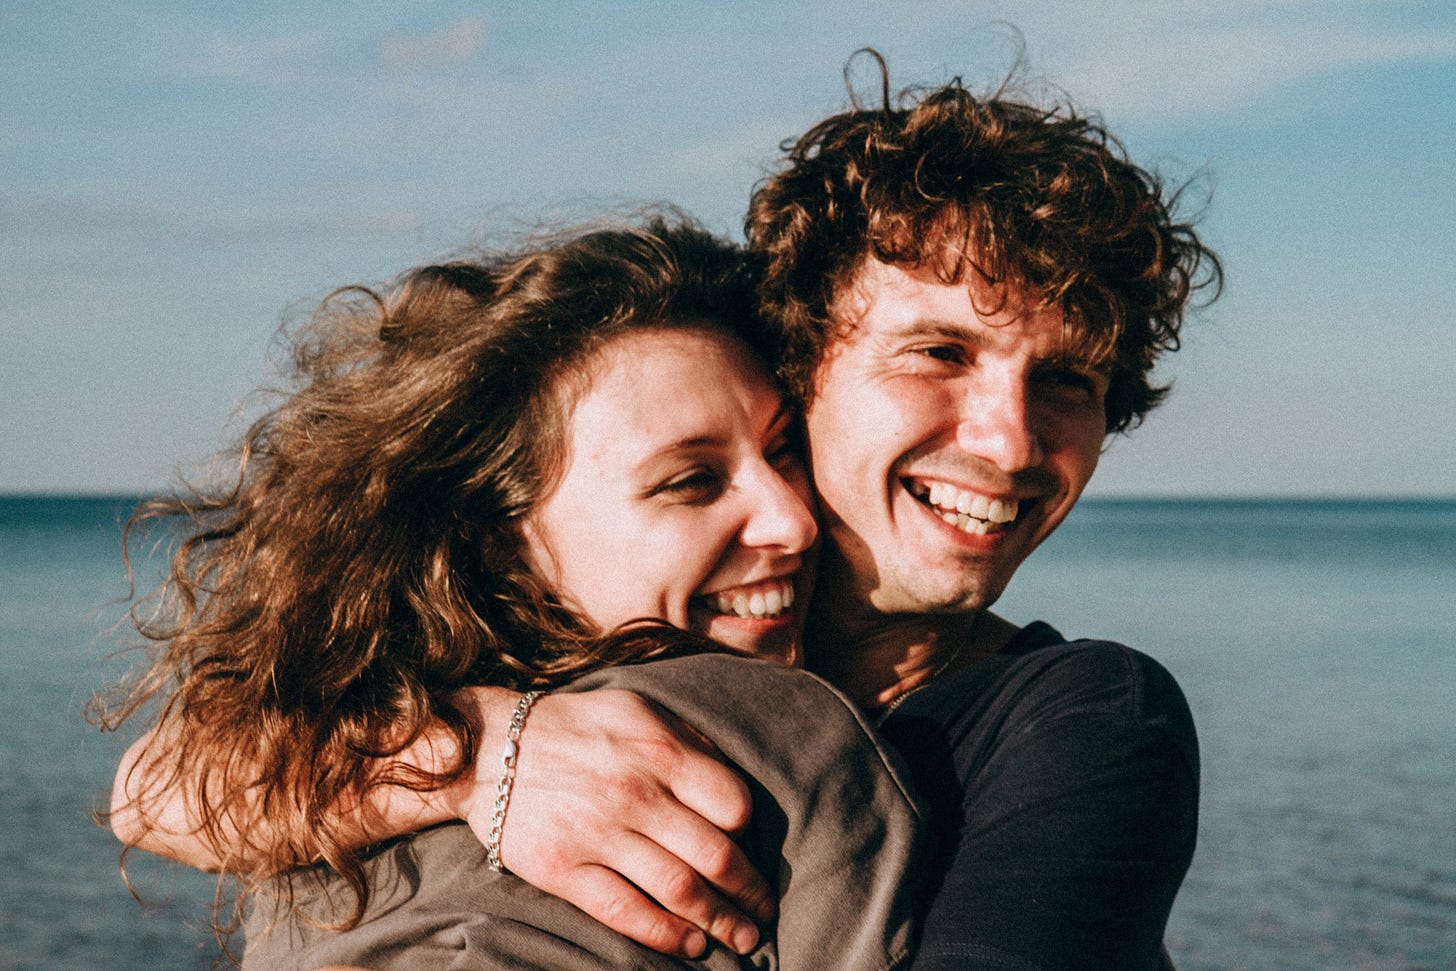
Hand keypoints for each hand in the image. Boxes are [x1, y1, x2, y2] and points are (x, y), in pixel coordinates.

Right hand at [448, 688, 773, 957]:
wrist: (487, 749)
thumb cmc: (575, 727)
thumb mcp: (636, 710)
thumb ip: (687, 741)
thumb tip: (733, 782)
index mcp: (658, 750)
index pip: (732, 803)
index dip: (749, 830)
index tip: (749, 845)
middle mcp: (634, 793)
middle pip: (715, 855)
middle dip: (750, 891)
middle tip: (764, 910)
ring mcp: (598, 834)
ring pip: (679, 889)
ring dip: (720, 921)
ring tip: (742, 938)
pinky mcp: (565, 870)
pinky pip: (626, 911)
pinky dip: (666, 935)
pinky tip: (691, 946)